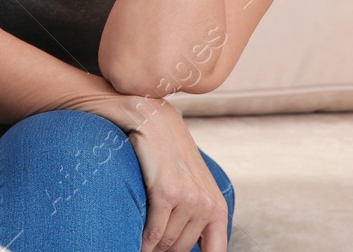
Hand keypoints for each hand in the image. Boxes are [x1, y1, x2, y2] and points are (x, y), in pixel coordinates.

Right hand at [123, 99, 228, 251]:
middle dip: (162, 250)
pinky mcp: (167, 192)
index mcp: (217, 206)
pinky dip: (143, 241)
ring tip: (136, 240)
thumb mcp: (189, 181)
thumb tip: (181, 245)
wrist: (148, 115)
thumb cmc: (164, 150)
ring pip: (166, 242)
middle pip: (180, 248)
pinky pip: (154, 231)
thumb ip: (193, 212)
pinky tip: (135, 240)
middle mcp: (207, 204)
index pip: (215, 251)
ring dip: (149, 246)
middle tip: (147, 245)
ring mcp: (189, 199)